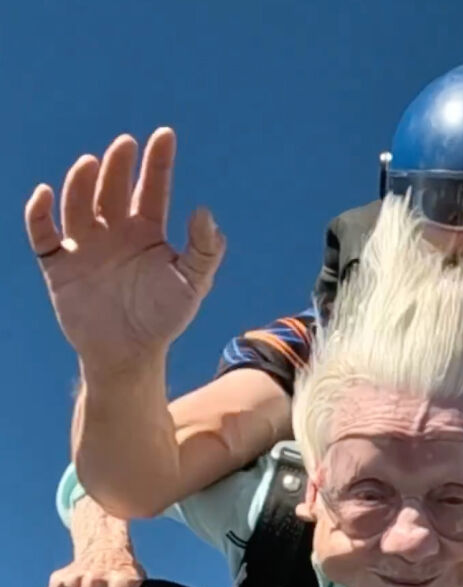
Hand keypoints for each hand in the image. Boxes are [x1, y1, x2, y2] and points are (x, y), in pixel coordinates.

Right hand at [25, 128, 225, 371]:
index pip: (152, 188)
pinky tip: (46, 195)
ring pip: (78, 202)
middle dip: (118, 164)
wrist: (128, 356)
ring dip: (82, 182)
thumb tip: (204, 212)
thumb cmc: (163, 321)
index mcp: (146, 232)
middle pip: (113, 187)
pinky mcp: (59, 265)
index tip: (164, 135)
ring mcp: (85, 246)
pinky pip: (43, 234)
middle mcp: (114, 231)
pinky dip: (39, 214)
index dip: (157, 162)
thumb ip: (203, 250)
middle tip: (125, 145)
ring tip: (91, 164)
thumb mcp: (192, 285)